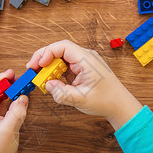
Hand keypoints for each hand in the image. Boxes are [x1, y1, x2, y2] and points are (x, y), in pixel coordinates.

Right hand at [26, 40, 141, 129]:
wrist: (119, 106)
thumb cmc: (107, 100)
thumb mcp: (81, 99)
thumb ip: (61, 93)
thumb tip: (47, 85)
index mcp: (87, 60)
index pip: (63, 47)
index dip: (47, 53)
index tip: (38, 64)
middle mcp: (85, 58)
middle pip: (59, 50)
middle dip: (44, 58)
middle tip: (32, 69)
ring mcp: (83, 63)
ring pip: (61, 58)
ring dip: (49, 66)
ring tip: (39, 77)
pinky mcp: (82, 70)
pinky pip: (65, 67)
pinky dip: (55, 72)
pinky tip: (50, 81)